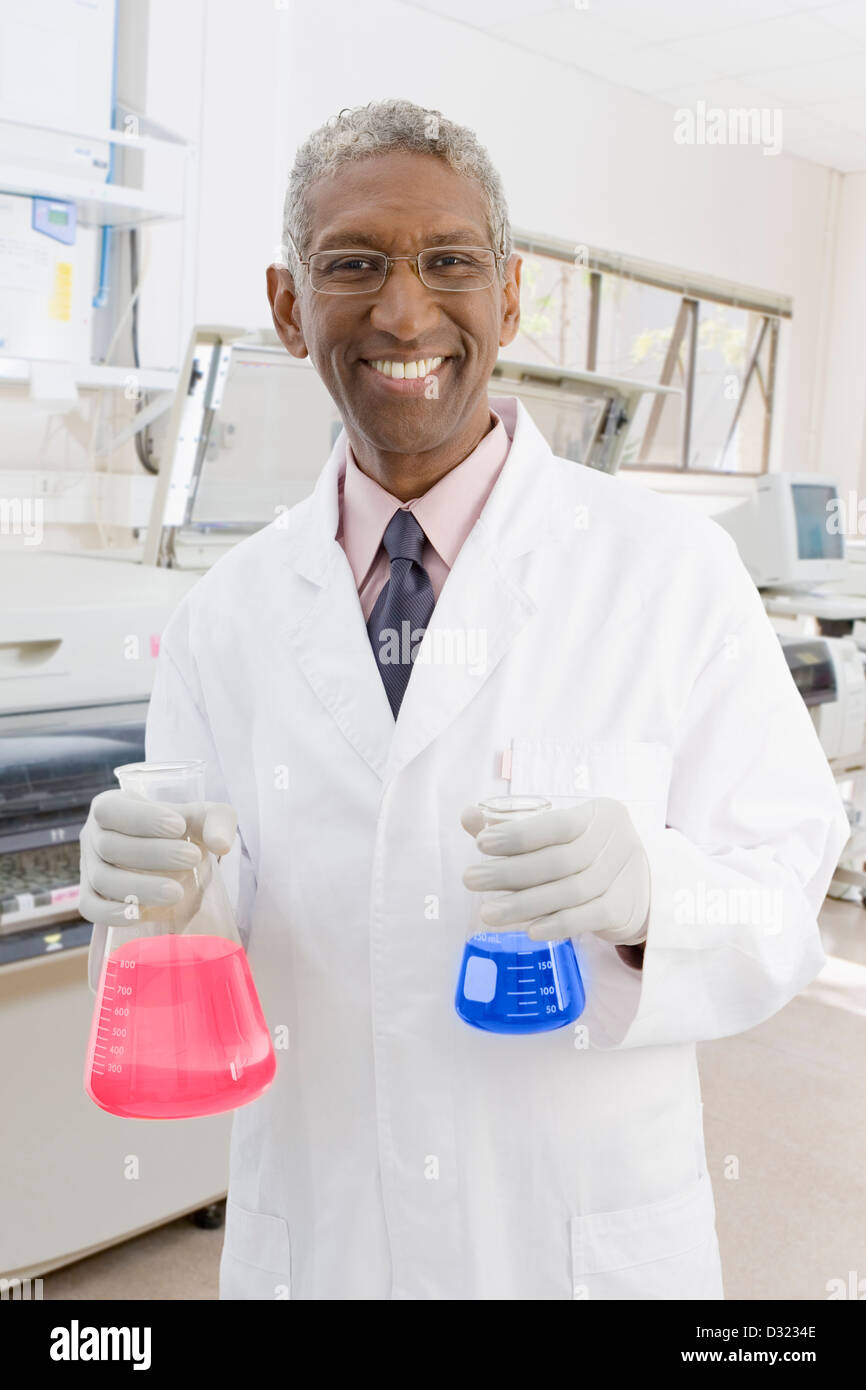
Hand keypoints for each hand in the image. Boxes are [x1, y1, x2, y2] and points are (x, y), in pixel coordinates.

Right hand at [79, 790, 236, 989]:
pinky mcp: (89, 896)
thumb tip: (221, 845)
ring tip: (177, 892)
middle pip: (110, 846)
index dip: (142, 819)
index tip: (179, 827)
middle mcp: (92, 835)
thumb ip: (217, 822)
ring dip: (139, 887)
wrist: (167, 854)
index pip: (112, 810)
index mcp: (111, 806)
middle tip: (191, 859)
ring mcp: (88, 867)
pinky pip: (90, 907)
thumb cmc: (180, 829)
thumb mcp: (202, 816)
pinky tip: (140, 914)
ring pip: (102, 879)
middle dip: (152, 854)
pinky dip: (110, 913)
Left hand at [461, 798, 649, 945]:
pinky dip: (557, 925)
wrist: (643, 887)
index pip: (555, 824)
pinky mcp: (625, 908)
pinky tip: (529, 931)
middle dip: (509, 872)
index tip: (481, 845)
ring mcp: (623, 875)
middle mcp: (615, 841)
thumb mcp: (559, 835)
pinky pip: (587, 918)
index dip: (517, 835)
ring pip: (568, 892)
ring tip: (488, 913)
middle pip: (557, 861)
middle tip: (470, 880)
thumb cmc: (589, 855)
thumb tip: (467, 817)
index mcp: (597, 814)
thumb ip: (515, 828)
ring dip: (524, 904)